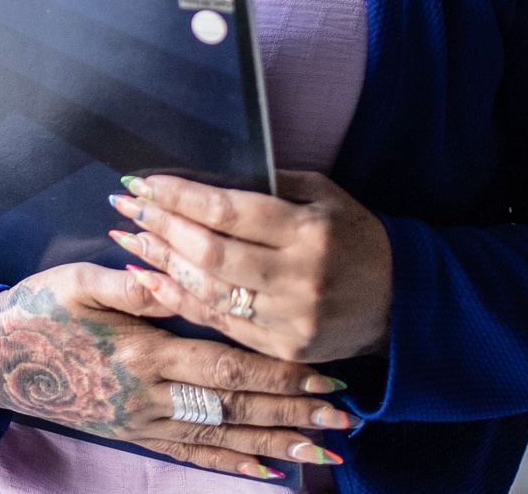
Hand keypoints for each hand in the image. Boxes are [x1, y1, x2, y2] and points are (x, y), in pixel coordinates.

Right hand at [0, 261, 352, 478]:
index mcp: (140, 352)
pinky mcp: (132, 434)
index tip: (323, 375)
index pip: (224, 366)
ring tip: (325, 451)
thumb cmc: (35, 312)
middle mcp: (148, 395)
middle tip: (345, 419)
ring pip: (221, 437)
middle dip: (293, 413)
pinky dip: (231, 464)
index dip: (277, 373)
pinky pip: (190, 455)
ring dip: (276, 444)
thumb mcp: (75, 283)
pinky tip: (267, 471)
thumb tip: (173, 278)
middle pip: (235, 407)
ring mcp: (141, 421)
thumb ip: (129, 284)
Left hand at [109, 170, 392, 364]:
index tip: (143, 181)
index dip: (179, 195)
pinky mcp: (282, 350)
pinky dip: (181, 300)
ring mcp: (289, 320)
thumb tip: (203, 178)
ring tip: (129, 238)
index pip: (227, 211)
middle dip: (160, 225)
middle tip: (125, 205)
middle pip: (210, 253)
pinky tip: (151, 280)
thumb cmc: (355, 237)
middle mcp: (298, 279)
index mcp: (309, 232)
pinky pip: (220, 324)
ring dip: (161, 263)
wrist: (402, 303)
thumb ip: (269, 185)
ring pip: (208, 291)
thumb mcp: (324, 196)